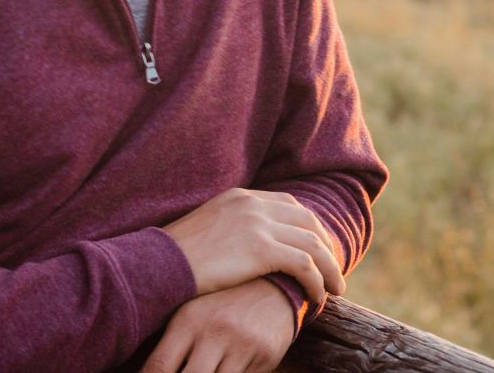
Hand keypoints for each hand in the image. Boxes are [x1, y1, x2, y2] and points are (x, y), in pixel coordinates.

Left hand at [142, 277, 295, 372]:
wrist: (274, 285)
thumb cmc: (222, 305)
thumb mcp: (193, 314)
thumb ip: (171, 346)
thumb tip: (149, 372)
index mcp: (188, 320)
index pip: (159, 367)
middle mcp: (214, 331)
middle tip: (186, 371)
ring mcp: (241, 344)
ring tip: (205, 367)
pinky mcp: (265, 355)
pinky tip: (225, 367)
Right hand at [161, 188, 342, 302]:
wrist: (159, 264)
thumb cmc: (175, 257)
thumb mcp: (206, 230)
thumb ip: (231, 229)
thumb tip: (246, 249)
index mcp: (240, 196)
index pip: (289, 206)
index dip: (309, 229)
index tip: (317, 250)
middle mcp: (252, 203)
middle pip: (308, 221)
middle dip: (326, 246)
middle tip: (333, 271)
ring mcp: (257, 223)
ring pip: (312, 243)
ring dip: (329, 268)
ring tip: (335, 290)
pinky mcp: (260, 248)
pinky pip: (304, 264)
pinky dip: (317, 281)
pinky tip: (317, 297)